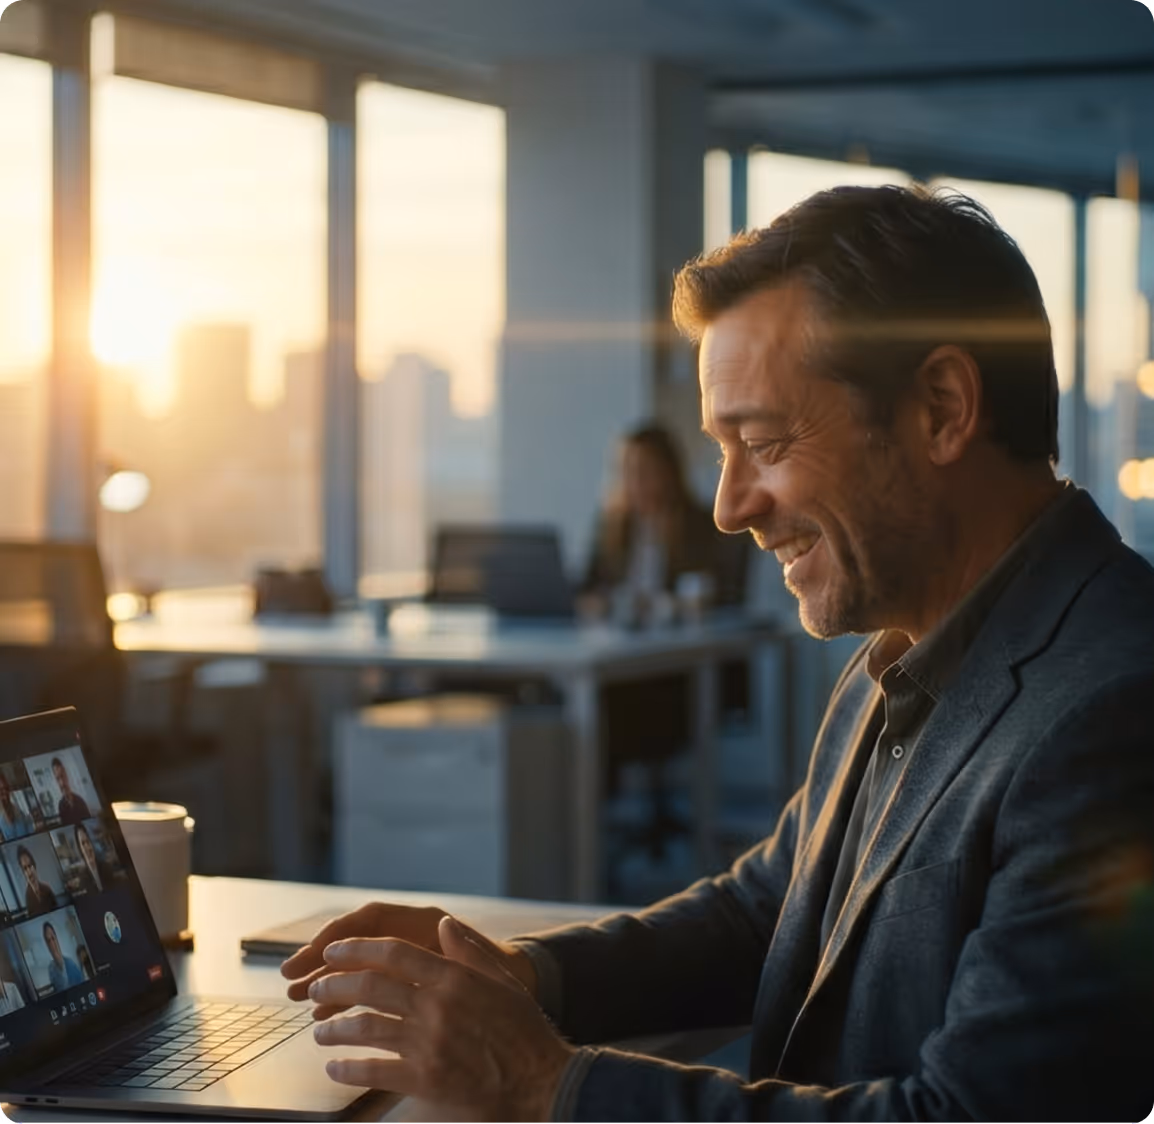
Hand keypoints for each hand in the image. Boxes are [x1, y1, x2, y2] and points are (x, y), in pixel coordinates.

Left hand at [309, 915, 573, 1122]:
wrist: (540, 1080)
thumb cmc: (522, 1030)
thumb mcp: (501, 980)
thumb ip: (469, 951)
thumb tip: (444, 924)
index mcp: (453, 977)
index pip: (395, 952)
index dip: (359, 949)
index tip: (335, 952)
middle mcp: (436, 1006)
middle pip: (371, 987)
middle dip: (335, 985)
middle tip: (316, 988)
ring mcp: (429, 1044)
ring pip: (366, 1029)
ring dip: (335, 1028)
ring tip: (320, 1032)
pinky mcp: (425, 1080)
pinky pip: (375, 1071)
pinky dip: (349, 1069)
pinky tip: (336, 1068)